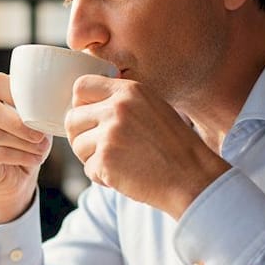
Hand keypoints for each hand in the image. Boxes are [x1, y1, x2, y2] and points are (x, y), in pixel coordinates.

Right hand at [0, 73, 51, 226]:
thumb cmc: (24, 147)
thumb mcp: (34, 125)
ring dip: (22, 143)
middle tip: (40, 136)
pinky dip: (18, 156)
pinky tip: (33, 159)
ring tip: (41, 150)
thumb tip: (49, 106)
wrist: (14, 180)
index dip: (16, 93)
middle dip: (19, 124)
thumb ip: (35, 111)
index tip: (37, 109)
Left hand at [66, 75, 230, 218]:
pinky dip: (102, 177)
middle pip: (72, 118)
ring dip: (92, 159)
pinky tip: (124, 176)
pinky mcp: (106, 159)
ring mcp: (110, 133)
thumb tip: (84, 106)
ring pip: (77, 145)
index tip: (89, 120)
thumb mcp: (153, 108)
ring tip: (119, 163)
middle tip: (100, 149)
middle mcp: (117, 108)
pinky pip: (87, 169)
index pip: (81, 87)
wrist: (192, 177)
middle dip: (81, 136)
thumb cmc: (174, 147)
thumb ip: (122, 102)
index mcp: (129, 91)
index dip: (80, 105)